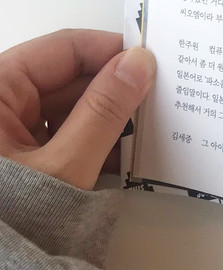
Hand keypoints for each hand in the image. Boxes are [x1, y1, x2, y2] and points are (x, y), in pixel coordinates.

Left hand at [0, 29, 155, 189]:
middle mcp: (0, 105)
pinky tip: (124, 156)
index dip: (109, 51)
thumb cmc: (10, 220)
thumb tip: (140, 63)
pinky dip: (95, 141)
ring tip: (146, 130)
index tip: (150, 60)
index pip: (62, 49)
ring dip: (110, 118)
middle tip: (158, 97)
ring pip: (72, 107)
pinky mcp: (22, 156)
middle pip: (70, 78)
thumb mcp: (62, 167)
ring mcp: (10, 132)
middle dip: (115, 88)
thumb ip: (105, 110)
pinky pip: (66, 134)